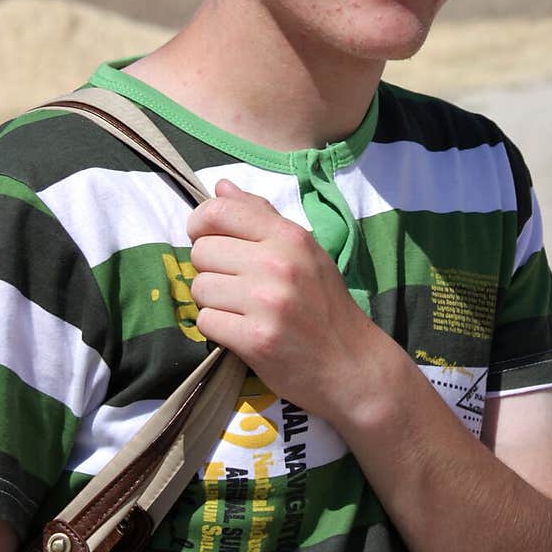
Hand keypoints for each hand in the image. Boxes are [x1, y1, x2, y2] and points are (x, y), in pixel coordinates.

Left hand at [187, 179, 382, 420]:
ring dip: (212, 301)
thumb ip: (260, 215)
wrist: (351, 364)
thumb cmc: (324, 304)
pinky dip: (217, 328)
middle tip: (234, 284)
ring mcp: (267, 302)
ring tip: (240, 309)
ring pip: (200, 288)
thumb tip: (220, 186)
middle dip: (210, 268)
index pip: (219, 211)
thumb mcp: (303, 251)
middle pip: (202, 251)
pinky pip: (206, 321)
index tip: (207, 239)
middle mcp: (278, 263)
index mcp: (290, 236)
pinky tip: (241, 330)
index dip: (200, 224)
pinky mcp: (256, 339)